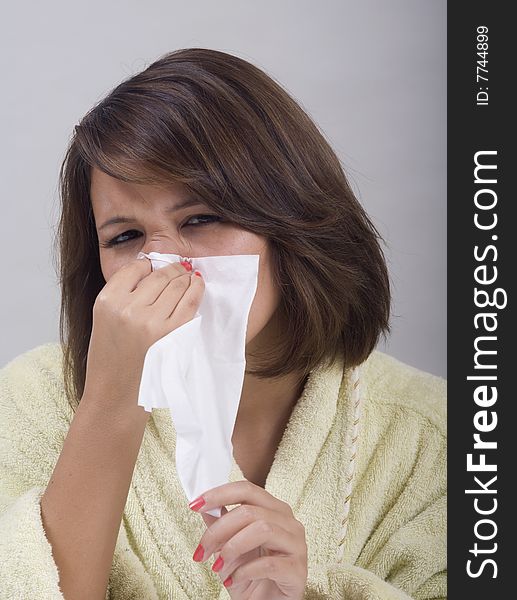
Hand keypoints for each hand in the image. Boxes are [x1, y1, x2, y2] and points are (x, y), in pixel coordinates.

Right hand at [83, 257, 204, 410]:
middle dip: (171, 269)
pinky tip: (198, 285)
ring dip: (185, 277)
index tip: (156, 267)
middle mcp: (128, 308)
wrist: (115, 396)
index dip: (149, 265)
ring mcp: (152, 321)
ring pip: (176, 284)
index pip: (135, 268)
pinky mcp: (172, 334)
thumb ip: (123, 295)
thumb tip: (152, 269)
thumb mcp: (104, 320)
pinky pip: (190, 301)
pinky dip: (196, 289)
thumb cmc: (110, 360)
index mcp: (107, 301)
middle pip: (159, 275)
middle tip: (179, 268)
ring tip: (190, 277)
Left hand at [190, 481, 307, 598]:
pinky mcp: (298, 570)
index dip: (219, 494)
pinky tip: (233, 580)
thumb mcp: (229, 549)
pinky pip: (269, 563)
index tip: (195, 504)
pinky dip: (244, 571)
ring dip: (232, 548)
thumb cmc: (251, 579)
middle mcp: (289, 522)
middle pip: (250, 510)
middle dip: (219, 530)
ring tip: (218, 566)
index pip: (247, 489)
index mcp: (274, 510)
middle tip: (201, 550)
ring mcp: (297, 545)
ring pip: (262, 529)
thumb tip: (204, 508)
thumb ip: (221, 526)